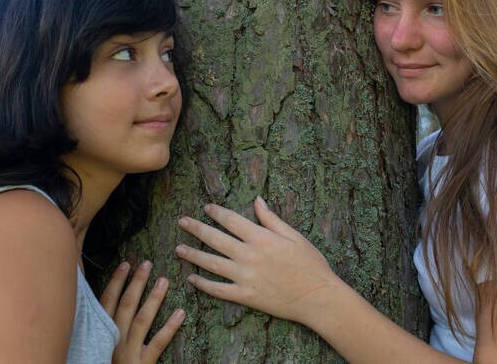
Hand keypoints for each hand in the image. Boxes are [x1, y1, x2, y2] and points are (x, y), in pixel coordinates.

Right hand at [100, 260, 185, 363]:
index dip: (116, 282)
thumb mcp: (100, 342)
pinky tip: (180, 312)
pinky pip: (157, 343)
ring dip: (153, 299)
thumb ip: (104, 323)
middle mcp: (113, 340)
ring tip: (164, 280)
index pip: (106, 302)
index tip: (126, 264)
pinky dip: (169, 327)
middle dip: (136, 283)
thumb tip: (110, 301)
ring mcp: (128, 352)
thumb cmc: (106, 362)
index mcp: (101, 333)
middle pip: (125, 305)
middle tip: (147, 263)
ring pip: (141, 320)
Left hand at [176, 196, 340, 324]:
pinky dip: (203, 284)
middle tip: (182, 222)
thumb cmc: (310, 264)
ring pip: (211, 263)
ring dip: (193, 255)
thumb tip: (257, 200)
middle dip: (196, 229)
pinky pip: (218, 290)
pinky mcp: (245, 296)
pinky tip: (192, 279)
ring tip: (179, 249)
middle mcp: (249, 255)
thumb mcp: (294, 235)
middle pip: (216, 239)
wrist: (317, 296)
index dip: (216, 212)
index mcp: (262, 237)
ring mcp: (245, 277)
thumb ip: (272, 219)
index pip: (232, 220)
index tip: (206, 208)